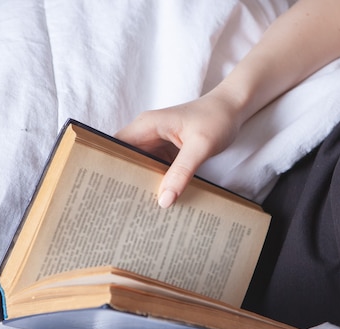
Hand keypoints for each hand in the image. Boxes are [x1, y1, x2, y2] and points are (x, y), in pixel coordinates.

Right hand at [116, 91, 240, 207]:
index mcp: (147, 126)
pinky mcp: (167, 152)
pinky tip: (158, 200)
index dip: (107, 166)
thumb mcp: (201, 146)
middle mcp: (148, 134)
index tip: (106, 189)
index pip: (115, 146)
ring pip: (140, 167)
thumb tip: (164, 200)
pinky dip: (156, 183)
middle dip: (124, 180)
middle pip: (126, 160)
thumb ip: (182, 172)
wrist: (234, 109)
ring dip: (141, 184)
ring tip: (137, 208)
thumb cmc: (217, 119)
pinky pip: (156, 170)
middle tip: (122, 207)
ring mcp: (157, 143)